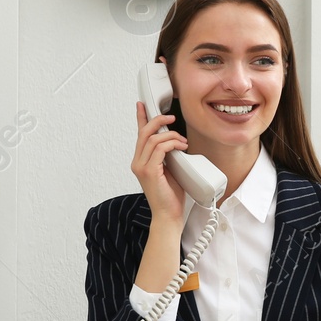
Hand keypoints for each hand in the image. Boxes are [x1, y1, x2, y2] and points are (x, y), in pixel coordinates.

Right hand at [132, 100, 187, 226]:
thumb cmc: (171, 196)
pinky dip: (172, 144)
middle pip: (144, 132)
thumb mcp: (170, 169)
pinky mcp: (149, 172)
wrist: (169, 215)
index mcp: (141, 161)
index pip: (139, 135)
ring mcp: (141, 167)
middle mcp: (137, 162)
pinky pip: (159, 149)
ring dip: (171, 136)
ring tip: (183, 141)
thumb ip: (168, 155)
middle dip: (158, 120)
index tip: (142, 105)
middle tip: (172, 118)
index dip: (141, 118)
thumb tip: (175, 141)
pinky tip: (181, 147)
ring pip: (153, 139)